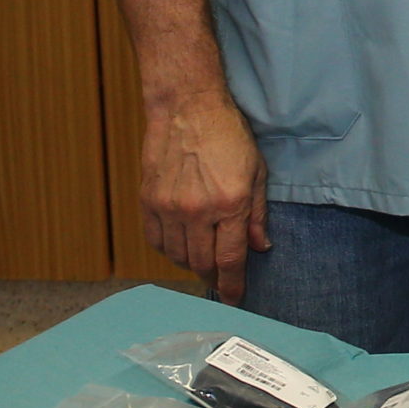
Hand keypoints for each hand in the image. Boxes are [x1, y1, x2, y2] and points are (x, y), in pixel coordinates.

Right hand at [140, 91, 268, 303]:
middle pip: (202, 262)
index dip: (233, 284)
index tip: (235, 298)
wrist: (187, 109)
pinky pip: (156, 241)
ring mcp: (169, 207)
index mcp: (230, 204)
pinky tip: (180, 246)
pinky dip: (169, 250)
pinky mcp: (148, 201)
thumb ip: (256, 214)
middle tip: (220, 280)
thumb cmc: (228, 136)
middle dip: (213, 277)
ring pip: (177, 256)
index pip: (231, 258)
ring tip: (202, 260)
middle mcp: (198, 211)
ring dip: (191, 264)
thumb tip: (259, 247)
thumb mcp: (257, 172)